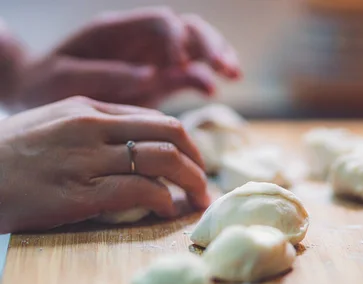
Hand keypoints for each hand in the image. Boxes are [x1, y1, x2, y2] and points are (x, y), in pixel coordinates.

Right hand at [0, 96, 209, 232]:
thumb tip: (140, 145)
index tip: (195, 164)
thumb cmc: (10, 156)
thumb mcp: (54, 126)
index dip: (185, 144)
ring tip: (197, 200)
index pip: (156, 120)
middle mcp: (92, 128)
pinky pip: (140, 190)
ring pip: (162, 160)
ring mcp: (86, 159)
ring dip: (191, 182)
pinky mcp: (79, 192)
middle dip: (198, 160)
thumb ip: (96, 129)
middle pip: (170, 134)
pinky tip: (167, 210)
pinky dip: (164, 201)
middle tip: (205, 184)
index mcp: (88, 109)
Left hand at [11, 7, 240, 109]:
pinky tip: (213, 91)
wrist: (39, 94)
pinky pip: (190, 74)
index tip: (178, 64)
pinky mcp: (159, 81)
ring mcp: (152, 60)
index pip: (160, 22)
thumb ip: (106, 75)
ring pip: (195, 48)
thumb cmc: (45, 84)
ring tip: (233, 74)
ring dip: (217, 57)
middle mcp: (140, 41)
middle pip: (187, 29)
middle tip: (226, 67)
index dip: (176, 39)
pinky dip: (205, 79)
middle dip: (210, 44)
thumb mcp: (65, 79)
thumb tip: (148, 74)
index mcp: (117, 32)